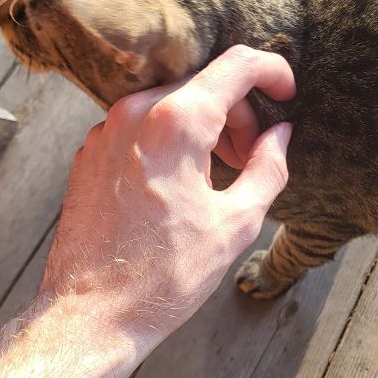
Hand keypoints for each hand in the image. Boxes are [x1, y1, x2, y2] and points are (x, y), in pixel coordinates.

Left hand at [39, 46, 294, 358]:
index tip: (287, 94)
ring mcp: (106, 130)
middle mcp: (134, 112)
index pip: (237, 64)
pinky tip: (181, 184)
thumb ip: (268, 168)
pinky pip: (141, 125)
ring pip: (171, 103)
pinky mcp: (90, 152)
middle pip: (204, 85)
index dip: (273, 72)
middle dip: (239, 114)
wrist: (93, 313)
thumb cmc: (164, 275)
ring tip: (219, 175)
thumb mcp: (235, 223)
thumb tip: (280, 135)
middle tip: (252, 158)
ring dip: (206, 126)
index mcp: (176, 121)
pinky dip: (171, 139)